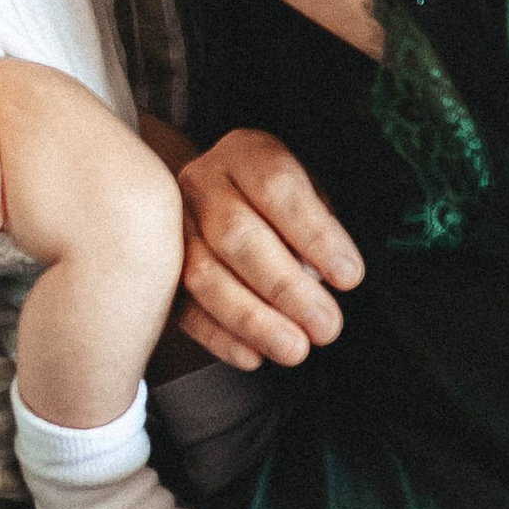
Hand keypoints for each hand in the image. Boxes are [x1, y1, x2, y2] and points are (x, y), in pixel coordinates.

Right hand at [173, 130, 364, 370]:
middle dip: (285, 287)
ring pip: (202, 273)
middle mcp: (202, 183)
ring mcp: (172, 225)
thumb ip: (320, 225)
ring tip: (294, 348)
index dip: (314, 234)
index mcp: (247, 154)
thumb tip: (327, 277)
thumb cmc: (281, 201)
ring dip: (252, 318)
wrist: (223, 196)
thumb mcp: (311, 191)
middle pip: (234, 234)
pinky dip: (218, 336)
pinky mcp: (160, 269)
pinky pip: (181, 305)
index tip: (348, 275)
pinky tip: (252, 355)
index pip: (277, 186)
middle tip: (324, 324)